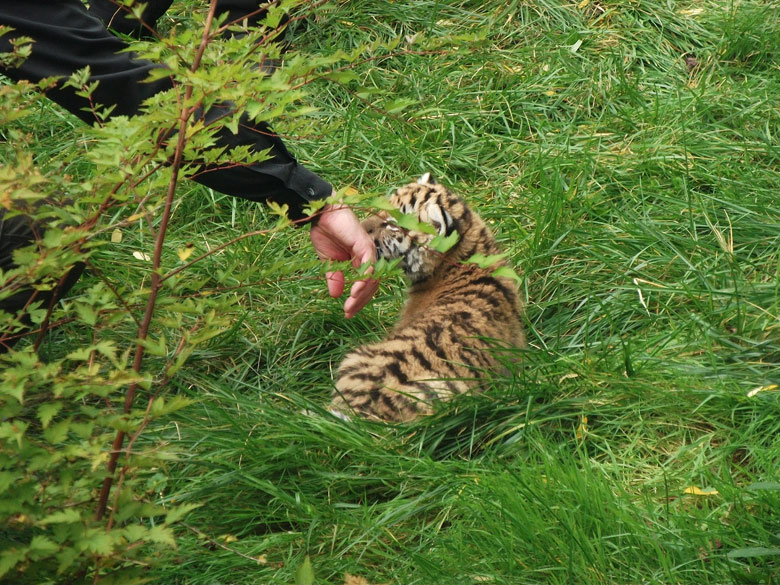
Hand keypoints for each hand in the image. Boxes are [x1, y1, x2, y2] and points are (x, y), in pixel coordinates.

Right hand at [309, 203, 377, 317]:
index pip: (365, 285)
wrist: (321, 214)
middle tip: (348, 313)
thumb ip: (334, 278)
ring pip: (373, 278)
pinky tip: (354, 292)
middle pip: (372, 285)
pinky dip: (364, 280)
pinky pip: (369, 266)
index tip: (347, 313)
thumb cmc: (325, 233)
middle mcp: (367, 257)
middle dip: (361, 301)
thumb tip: (335, 296)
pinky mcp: (365, 245)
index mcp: (360, 260)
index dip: (358, 300)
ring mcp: (368, 250)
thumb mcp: (329, 262)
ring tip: (350, 305)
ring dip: (362, 294)